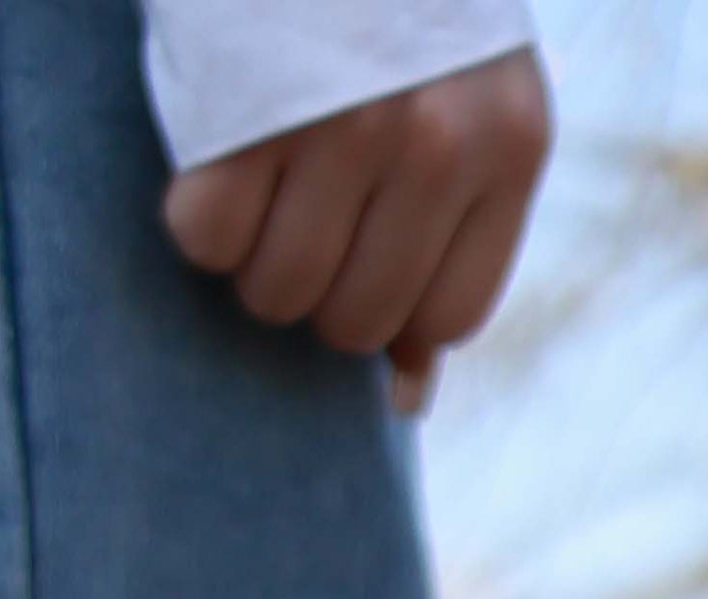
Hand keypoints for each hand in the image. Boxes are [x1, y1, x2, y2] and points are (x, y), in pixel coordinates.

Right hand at [164, 49, 553, 408]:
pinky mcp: (249, 112)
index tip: (361, 237)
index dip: (390, 300)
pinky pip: (207, 239)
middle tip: (300, 195)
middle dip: (316, 279)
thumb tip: (405, 398)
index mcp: (509, 142)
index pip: (444, 318)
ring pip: (277, 293)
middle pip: (354, 322)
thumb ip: (450, 228)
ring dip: (253, 251)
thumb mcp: (460, 90)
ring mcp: (344, 127)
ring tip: (263, 163)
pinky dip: (198, 210)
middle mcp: (439, 142)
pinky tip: (220, 141)